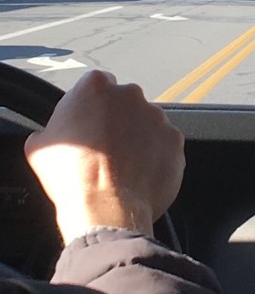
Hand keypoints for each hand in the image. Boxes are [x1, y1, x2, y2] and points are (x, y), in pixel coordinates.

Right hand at [24, 70, 184, 243]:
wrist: (105, 207)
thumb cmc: (70, 175)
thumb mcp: (39, 146)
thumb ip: (51, 129)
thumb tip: (49, 137)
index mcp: (96, 86)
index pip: (97, 86)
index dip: (92, 107)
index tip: (88, 125)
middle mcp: (130, 94)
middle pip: (125, 103)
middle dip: (118, 120)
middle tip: (105, 147)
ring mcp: (157, 117)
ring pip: (147, 124)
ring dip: (138, 139)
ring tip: (122, 166)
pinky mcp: (175, 141)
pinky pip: (165, 146)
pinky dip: (156, 157)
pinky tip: (140, 175)